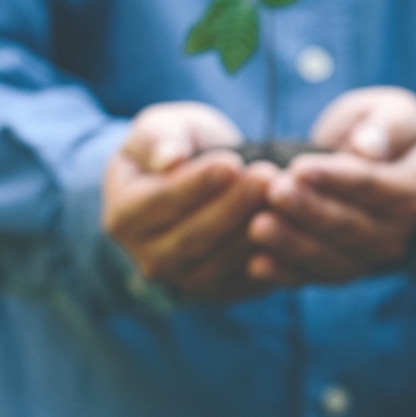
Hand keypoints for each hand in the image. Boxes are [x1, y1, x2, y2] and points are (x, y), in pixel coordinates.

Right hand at [102, 102, 273, 300]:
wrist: (204, 181)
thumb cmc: (181, 147)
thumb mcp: (164, 127)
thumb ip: (161, 137)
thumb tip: (170, 159)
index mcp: (123, 216)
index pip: (160, 202)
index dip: (197, 184)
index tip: (232, 162)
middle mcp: (148, 257)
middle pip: (193, 237)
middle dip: (233, 206)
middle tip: (267, 176)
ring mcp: (184, 279)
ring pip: (221, 262)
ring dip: (254, 231)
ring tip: (283, 195)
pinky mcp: (222, 290)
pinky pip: (246, 279)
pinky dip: (271, 257)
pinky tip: (292, 225)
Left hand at [248, 87, 415, 284]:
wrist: (386, 168)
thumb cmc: (384, 131)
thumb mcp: (396, 113)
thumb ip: (388, 127)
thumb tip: (368, 147)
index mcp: (413, 191)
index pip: (372, 185)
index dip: (335, 178)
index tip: (298, 166)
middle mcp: (397, 232)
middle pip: (349, 224)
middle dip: (308, 210)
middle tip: (273, 192)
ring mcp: (370, 256)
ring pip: (331, 256)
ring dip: (292, 244)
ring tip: (257, 226)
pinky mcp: (343, 269)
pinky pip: (315, 275)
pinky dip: (286, 273)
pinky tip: (256, 264)